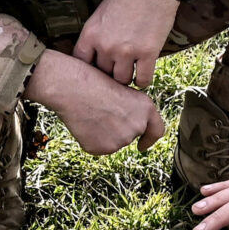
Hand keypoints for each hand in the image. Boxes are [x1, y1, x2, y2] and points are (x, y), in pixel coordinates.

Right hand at [25, 52, 166, 156]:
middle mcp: (138, 126)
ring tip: (91, 114)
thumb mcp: (121, 89)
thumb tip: (126, 125)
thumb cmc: (93, 81)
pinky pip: (97, 147)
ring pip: (112, 142)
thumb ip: (130, 110)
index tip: (142, 146)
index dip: (149, 140)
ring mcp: (121, 140)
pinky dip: (89, 139)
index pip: (157, 131)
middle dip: (117, 130)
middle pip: (129, 136)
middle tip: (101, 114)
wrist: (71, 87)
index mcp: (146, 108)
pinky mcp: (104, 148)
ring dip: (102, 133)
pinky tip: (84, 123)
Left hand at [73, 0, 181, 87]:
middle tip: (117, 70)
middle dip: (110, 72)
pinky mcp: (148, 53)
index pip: (81, 62)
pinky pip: (142, 80)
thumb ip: (96, 35)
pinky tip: (142, 75)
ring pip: (122, 79)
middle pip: (103, 73)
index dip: (89, 68)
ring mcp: (126, 51)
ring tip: (130, 72)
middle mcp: (106, 45)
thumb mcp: (101, 12)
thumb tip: (95, 55)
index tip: (96, 69)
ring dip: (126, 77)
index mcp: (91, 33)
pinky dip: (142, 81)